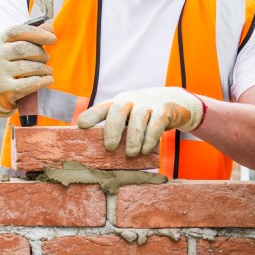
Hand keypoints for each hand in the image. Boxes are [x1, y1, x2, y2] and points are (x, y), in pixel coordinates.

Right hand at [0, 23, 56, 115]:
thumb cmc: (11, 65)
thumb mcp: (16, 48)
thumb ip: (32, 36)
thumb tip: (49, 28)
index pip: (17, 31)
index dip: (37, 33)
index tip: (52, 38)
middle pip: (24, 49)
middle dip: (40, 53)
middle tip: (46, 58)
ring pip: (29, 67)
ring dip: (44, 68)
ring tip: (47, 70)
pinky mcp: (5, 91)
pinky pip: (31, 83)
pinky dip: (43, 81)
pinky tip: (48, 80)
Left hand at [76, 87, 204, 156]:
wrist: (173, 102)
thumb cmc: (143, 115)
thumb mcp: (128, 116)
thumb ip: (116, 128)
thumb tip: (100, 152)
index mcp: (117, 102)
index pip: (102, 108)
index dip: (91, 115)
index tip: (80, 125)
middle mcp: (130, 100)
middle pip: (118, 111)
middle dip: (112, 129)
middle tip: (110, 147)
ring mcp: (147, 104)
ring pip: (137, 119)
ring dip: (133, 138)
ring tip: (130, 153)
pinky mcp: (163, 110)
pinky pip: (155, 124)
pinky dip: (150, 139)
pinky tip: (145, 150)